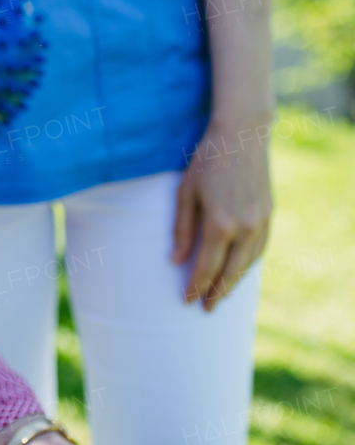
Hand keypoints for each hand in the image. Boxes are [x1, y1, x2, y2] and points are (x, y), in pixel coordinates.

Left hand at [172, 117, 272, 310]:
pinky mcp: (269, 215)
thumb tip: (175, 260)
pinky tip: (238, 269)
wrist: (241, 137)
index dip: (196, 286)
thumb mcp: (185, 193)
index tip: (187, 300)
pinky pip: (260, 248)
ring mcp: (261, 222)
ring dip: (235, 281)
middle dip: (218, 293)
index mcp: (220, 223)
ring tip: (221, 294)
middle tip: (206, 308)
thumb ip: (181, 229)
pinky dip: (248, 263)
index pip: (207, 267)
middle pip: (231, 272)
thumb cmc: (206, 161)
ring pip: (249, 263)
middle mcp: (245, 227)